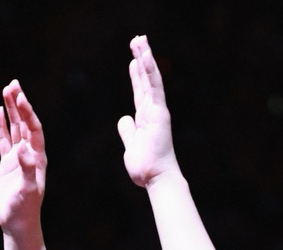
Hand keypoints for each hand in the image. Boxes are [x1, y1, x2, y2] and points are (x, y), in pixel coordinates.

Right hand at [0, 81, 45, 241]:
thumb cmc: (25, 209)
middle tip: (13, 83)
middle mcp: (29, 154)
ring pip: (14, 128)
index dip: (28, 112)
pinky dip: (2, 126)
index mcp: (38, 157)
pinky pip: (4, 140)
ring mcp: (18, 158)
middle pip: (25, 123)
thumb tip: (22, 149)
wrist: (18, 224)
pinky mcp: (7, 164)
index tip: (20, 97)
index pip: (34, 128)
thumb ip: (27, 168)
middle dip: (20, 103)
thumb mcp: (27, 189)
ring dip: (11, 110)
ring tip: (6, 90)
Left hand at [117, 36, 177, 188]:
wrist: (155, 178)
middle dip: (141, 59)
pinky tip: (145, 56)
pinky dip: (150, 70)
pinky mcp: (159, 111)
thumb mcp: (130, 145)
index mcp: (145, 117)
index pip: (140, 91)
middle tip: (137, 40)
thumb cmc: (145, 167)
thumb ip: (127, 131)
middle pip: (145, 79)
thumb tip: (123, 119)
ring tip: (140, 39)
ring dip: (145, 57)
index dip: (136, 74)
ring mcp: (157, 109)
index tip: (133, 59)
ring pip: (151, 78)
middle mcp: (152, 110)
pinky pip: (154, 86)